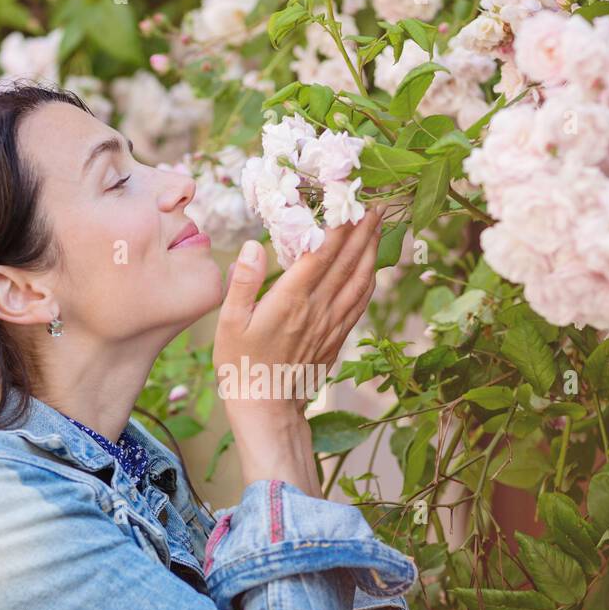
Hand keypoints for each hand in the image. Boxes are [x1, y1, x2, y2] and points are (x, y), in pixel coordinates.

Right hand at [214, 208, 382, 415]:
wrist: (266, 408)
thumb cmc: (241, 364)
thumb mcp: (229, 323)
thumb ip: (243, 282)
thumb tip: (253, 246)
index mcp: (290, 301)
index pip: (321, 254)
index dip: (338, 225)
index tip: (348, 200)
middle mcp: (317, 309)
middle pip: (347, 262)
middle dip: (362, 229)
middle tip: (375, 202)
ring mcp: (331, 324)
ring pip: (359, 281)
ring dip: (372, 251)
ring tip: (379, 226)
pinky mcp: (336, 338)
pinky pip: (360, 303)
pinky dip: (370, 280)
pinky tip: (373, 268)